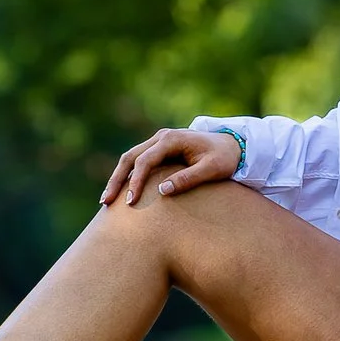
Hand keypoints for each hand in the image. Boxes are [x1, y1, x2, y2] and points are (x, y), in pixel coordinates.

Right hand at [101, 128, 241, 204]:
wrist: (233, 144)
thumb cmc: (224, 158)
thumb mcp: (211, 170)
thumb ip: (188, 179)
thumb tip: (162, 191)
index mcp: (171, 140)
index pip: (145, 161)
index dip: (135, 182)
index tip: (131, 202)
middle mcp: (161, 137)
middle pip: (130, 157)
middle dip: (116, 180)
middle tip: (106, 202)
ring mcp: (159, 142)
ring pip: (130, 158)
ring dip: (118, 178)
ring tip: (107, 200)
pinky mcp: (160, 149)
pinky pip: (138, 161)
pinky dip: (126, 175)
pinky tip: (121, 192)